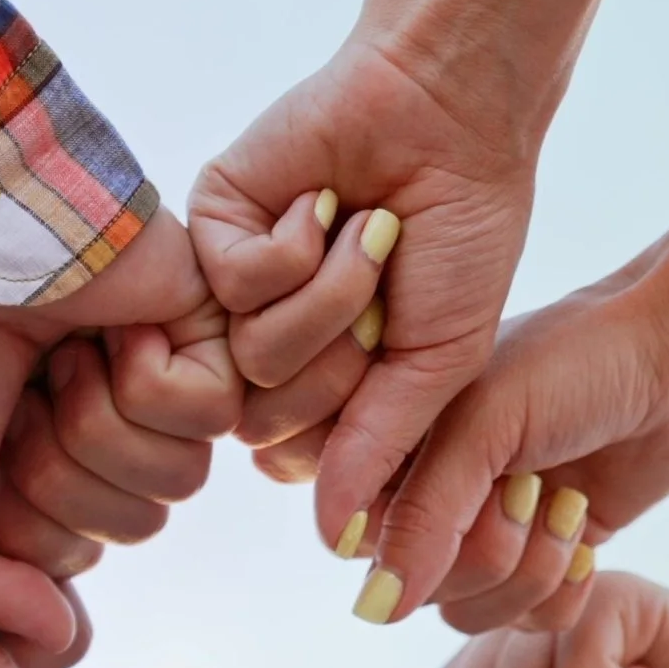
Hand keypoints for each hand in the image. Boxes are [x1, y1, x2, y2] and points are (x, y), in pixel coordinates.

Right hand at [0, 210, 238, 659]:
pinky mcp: (209, 330)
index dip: (33, 527)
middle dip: (64, 473)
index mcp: (47, 464)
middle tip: (19, 398)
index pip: (83, 555)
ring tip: (57, 358)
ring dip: (100, 423)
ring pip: (179, 477)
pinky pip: (210, 413)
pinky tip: (104, 330)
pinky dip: (144, 378)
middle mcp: (109, 425)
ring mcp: (163, 375)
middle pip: (139, 524)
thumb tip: (54, 636)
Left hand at [192, 0, 602, 578]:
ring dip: (330, 294)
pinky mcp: (208, 234)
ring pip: (249, 359)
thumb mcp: (440, 365)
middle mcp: (265, 354)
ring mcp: (229, 297)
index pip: (303, 464)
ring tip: (364, 234)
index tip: (407, 355)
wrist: (448, 123)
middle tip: (389, 287)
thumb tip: (339, 544)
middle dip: (348, 357)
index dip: (362, 422)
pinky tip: (322, 202)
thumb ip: (385, 454)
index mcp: (319, 394)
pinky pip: (233, 285)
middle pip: (268, 422)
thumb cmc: (460, 242)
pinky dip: (297, 243)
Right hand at [361, 265, 668, 631]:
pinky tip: (585, 531)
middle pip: (417, 590)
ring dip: (528, 574)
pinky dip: (562, 591)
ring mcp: (486, 527)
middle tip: (533, 488)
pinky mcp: (544, 554)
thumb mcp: (483, 427)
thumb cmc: (576, 362)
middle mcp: (428, 492)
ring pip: (471, 614)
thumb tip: (373, 610)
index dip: (411, 536)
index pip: (359, 539)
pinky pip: (527, 620)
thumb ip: (421, 516)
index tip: (475, 482)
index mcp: (390, 445)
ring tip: (568, 507)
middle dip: (486, 553)